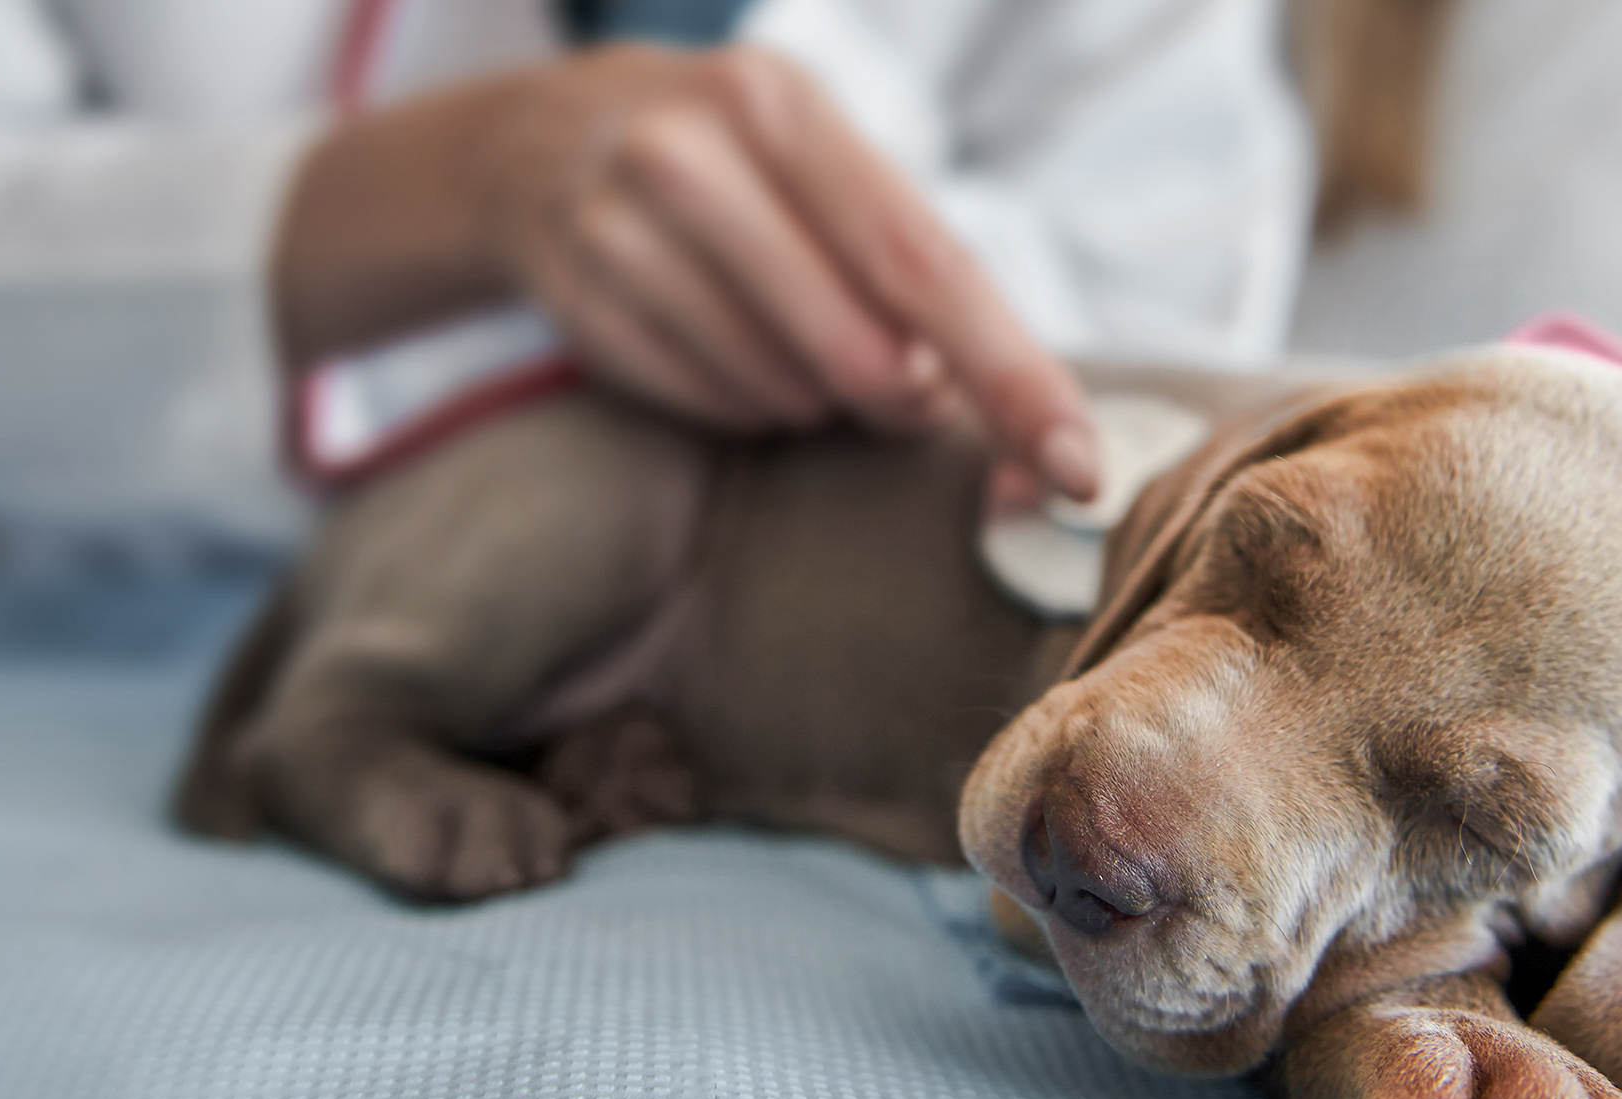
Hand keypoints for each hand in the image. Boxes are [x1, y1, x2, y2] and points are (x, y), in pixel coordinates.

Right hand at [283, 43, 1096, 503]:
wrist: (542, 139)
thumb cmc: (743, 169)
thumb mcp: (826, 171)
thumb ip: (906, 272)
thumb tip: (961, 404)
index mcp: (788, 107)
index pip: (928, 266)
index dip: (1014, 376)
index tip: (1079, 468)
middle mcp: (694, 154)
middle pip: (859, 348)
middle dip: (906, 398)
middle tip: (902, 387)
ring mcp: (621, 230)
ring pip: (786, 393)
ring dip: (814, 397)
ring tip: (783, 329)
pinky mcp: (578, 304)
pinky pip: (713, 409)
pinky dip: (744, 402)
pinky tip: (720, 340)